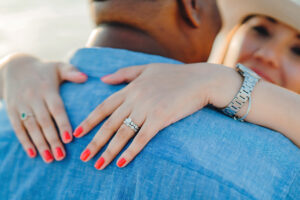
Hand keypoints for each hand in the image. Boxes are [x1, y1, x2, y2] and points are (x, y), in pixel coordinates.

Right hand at [0, 53, 87, 162]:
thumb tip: (86, 77)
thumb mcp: (58, 66)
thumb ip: (72, 72)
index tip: (70, 139)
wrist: (14, 67)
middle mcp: (33, 97)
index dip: (62, 124)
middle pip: (44, 121)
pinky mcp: (11, 109)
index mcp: (47, 88)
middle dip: (52, 140)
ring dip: (40, 144)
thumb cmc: (44, 70)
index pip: (56, 108)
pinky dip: (24, 141)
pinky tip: (32, 154)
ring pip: (30, 127)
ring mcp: (21, 104)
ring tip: (49, 159)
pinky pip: (17, 127)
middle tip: (61, 156)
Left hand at [74, 63, 236, 169]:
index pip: (104, 107)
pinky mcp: (160, 119)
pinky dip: (131, 152)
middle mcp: (135, 99)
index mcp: (130, 88)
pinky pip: (142, 138)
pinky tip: (121, 163)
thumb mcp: (146, 69)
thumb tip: (103, 79)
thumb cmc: (174, 74)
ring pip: (123, 133)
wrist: (199, 80)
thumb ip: (124, 73)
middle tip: (83, 157)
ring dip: (109, 151)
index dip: (89, 121)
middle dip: (95, 142)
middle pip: (110, 124)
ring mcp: (147, 109)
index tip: (78, 134)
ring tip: (99, 165)